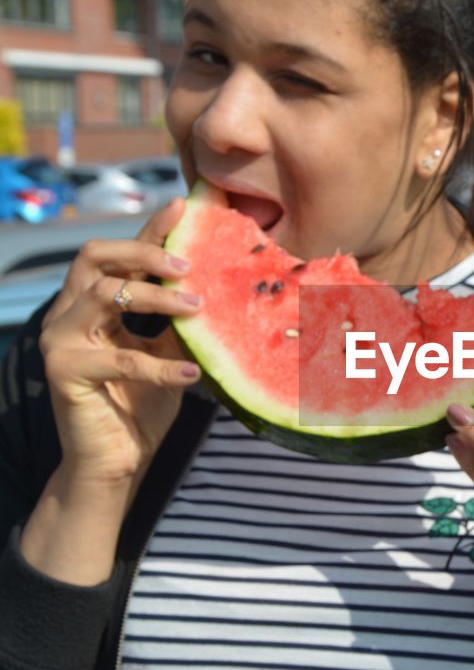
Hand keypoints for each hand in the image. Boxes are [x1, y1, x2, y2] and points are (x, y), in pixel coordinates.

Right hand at [38, 198, 203, 487]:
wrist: (113, 465)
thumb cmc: (140, 407)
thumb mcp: (166, 353)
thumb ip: (177, 320)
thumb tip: (216, 284)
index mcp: (91, 305)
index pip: (120, 256)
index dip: (149, 229)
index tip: (183, 205)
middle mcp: (68, 315)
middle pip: (95, 256)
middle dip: (142, 250)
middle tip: (187, 263)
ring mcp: (60, 341)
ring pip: (104, 294)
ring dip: (155, 297)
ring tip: (197, 308)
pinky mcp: (63, 372)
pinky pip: (119, 357)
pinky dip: (160, 365)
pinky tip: (192, 374)